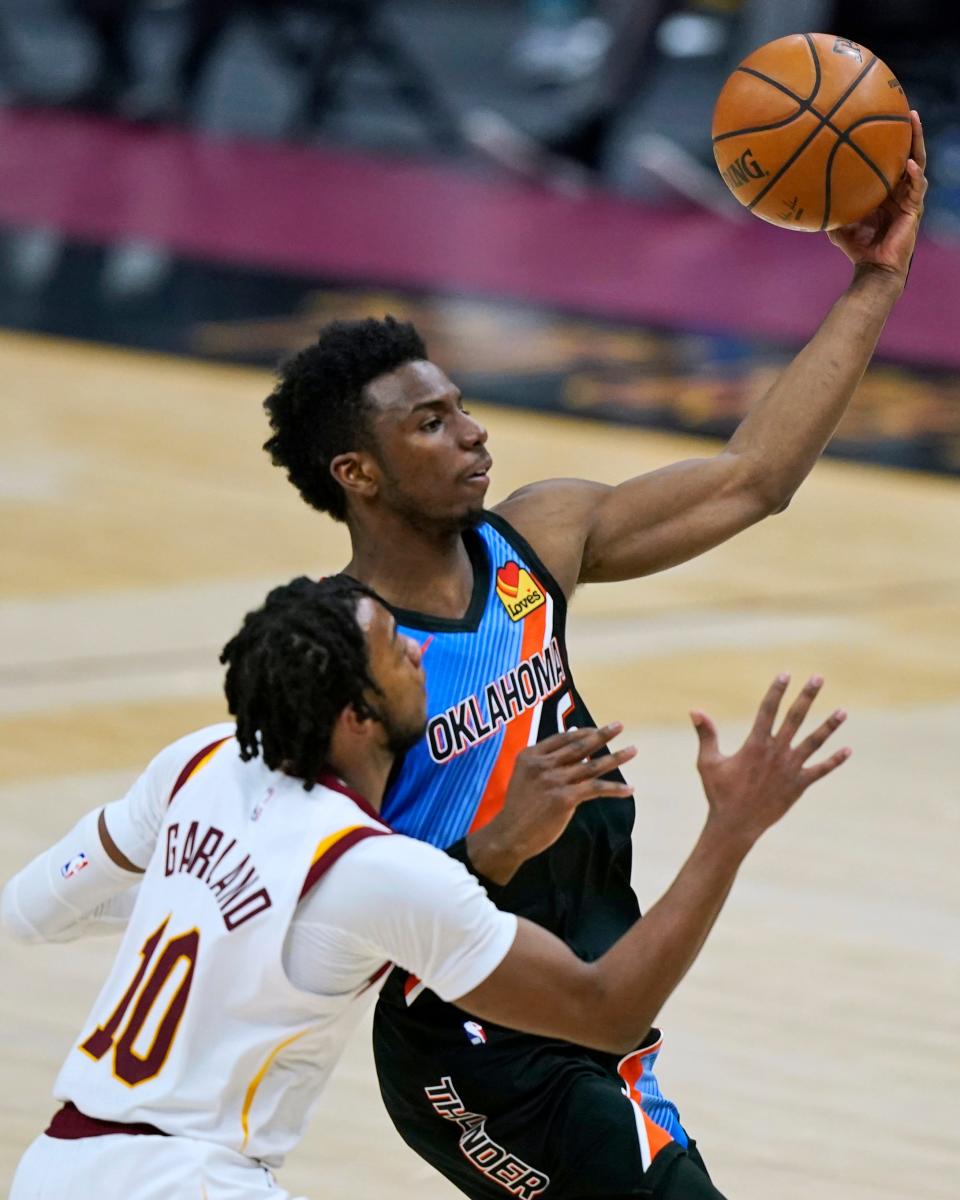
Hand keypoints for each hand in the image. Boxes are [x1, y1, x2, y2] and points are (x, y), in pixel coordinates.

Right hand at [467, 724, 634, 884]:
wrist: (510, 834)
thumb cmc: (520, 807)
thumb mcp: (524, 776)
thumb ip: (544, 762)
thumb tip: (568, 743)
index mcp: (531, 756)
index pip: (561, 739)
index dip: (582, 733)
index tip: (597, 729)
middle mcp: (542, 765)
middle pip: (579, 747)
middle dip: (602, 735)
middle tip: (619, 725)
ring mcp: (554, 780)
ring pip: (592, 766)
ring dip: (616, 757)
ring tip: (633, 750)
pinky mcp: (564, 798)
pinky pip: (596, 789)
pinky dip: (615, 789)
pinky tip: (629, 789)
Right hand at [691, 674, 849, 848]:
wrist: (736, 824)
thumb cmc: (719, 793)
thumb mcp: (708, 762)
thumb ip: (706, 734)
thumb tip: (695, 710)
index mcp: (755, 744)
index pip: (768, 710)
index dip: (777, 691)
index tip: (786, 674)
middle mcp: (776, 753)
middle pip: (795, 718)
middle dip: (807, 697)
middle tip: (818, 678)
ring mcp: (790, 769)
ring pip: (814, 742)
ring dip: (829, 726)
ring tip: (843, 711)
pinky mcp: (799, 785)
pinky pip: (820, 770)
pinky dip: (834, 761)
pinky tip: (848, 750)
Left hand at [828, 110, 926, 283]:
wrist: (873, 269)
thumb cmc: (857, 248)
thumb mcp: (838, 224)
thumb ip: (828, 208)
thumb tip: (804, 196)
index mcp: (885, 191)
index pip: (891, 160)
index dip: (891, 141)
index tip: (886, 118)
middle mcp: (900, 191)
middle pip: (908, 154)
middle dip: (910, 132)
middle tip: (907, 110)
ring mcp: (909, 199)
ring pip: (918, 164)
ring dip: (918, 143)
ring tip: (914, 123)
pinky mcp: (914, 210)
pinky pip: (917, 188)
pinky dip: (914, 176)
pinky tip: (909, 164)